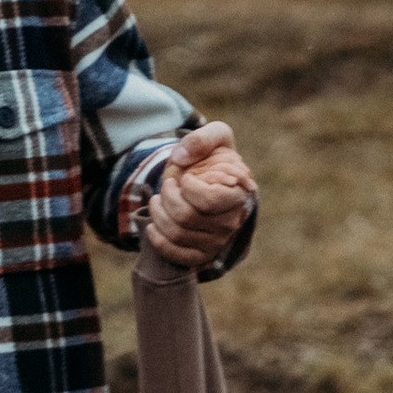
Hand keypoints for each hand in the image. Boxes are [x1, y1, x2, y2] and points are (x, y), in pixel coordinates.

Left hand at [138, 119, 255, 267]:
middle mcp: (232, 223)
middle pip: (186, 217)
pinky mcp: (204, 255)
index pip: (208, 201)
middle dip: (167, 196)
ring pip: (177, 233)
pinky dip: (159, 241)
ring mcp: (218, 242)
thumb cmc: (216, 157)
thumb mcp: (216, 135)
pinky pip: (178, 256)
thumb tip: (180, 160)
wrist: (214, 181)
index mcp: (239, 195)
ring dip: (158, 213)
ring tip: (158, 199)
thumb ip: (202, 139)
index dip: (188, 187)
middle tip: (166, 185)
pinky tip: (153, 226)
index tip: (185, 177)